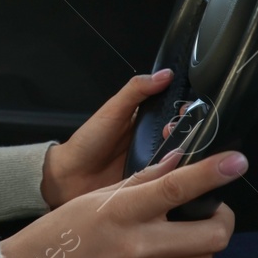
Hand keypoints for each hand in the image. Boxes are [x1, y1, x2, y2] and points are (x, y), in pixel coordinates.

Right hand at [2, 146, 242, 257]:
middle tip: (211, 211)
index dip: (213, 174)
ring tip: (178, 236)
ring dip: (200, 246)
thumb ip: (141, 182)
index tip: (237, 163)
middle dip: (221, 220)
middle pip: (212, 236)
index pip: (177, 188)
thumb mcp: (95, 198)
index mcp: (121, 212)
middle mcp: (136, 247)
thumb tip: (179, 161)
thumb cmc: (60, 235)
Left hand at [40, 68, 173, 209]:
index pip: (176, 111)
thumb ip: (136, 90)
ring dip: (183, 154)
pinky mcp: (153, 183)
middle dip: (186, 131)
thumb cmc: (88, 142)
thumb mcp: (112, 109)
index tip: (183, 109)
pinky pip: (172, 179)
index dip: (185, 109)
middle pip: (184, 134)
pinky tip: (174, 170)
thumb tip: (163, 74)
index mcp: (146, 119)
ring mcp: (156, 163)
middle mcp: (154, 141)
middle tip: (171, 130)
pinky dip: (177, 175)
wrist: (71, 176)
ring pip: (182, 157)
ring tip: (171, 150)